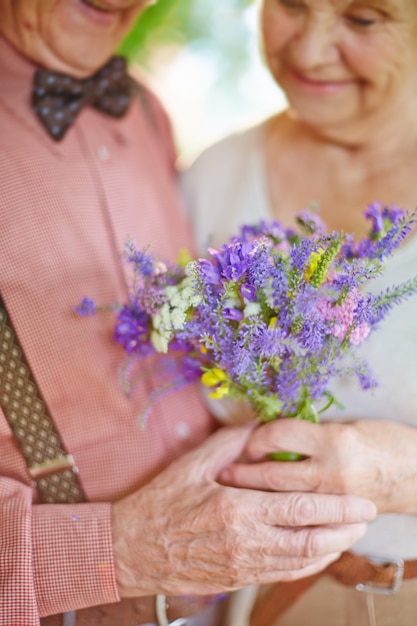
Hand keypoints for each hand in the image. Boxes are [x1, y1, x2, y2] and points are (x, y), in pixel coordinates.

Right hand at [112, 424, 375, 596]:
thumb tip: (260, 424)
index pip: (300, 509)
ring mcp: (244, 564)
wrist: (134, 547)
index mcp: (236, 509)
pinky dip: (309, 565)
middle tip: (366, 515)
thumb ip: (231, 442)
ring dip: (333, 548)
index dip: (336, 506)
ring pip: (301, 561)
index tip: (361, 501)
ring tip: (352, 533)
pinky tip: (320, 554)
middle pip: (310, 538)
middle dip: (345, 527)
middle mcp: (246, 541)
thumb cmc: (161, 503)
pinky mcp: (239, 578)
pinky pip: (284, 574)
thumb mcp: (192, 464)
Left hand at [219, 419, 416, 513]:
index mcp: (332, 441)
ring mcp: (333, 502)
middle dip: (243, 474)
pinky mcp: (338, 521)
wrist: (416, 473)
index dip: (256, 436)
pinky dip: (278, 517)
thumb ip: (308, 431)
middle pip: (272, 474)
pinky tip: (262, 514)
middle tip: (223, 474)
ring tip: (232, 494)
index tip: (245, 440)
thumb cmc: (381, 440)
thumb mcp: (345, 425)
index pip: (279, 436)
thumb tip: (268, 431)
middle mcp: (331, 473)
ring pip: (282, 502)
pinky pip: (301, 522)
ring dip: (254, 498)